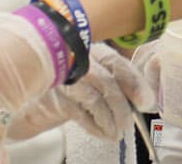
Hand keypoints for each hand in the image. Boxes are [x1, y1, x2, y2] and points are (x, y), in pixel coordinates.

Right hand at [4, 43, 152, 140]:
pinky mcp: (53, 97)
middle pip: (106, 81)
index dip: (134, 82)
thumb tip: (145, 99)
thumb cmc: (72, 84)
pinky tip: (103, 133)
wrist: (35, 95)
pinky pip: (80, 115)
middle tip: (130, 124)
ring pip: (95, 100)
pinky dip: (95, 126)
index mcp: (90, 48)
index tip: (146, 102)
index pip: (116, 62)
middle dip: (123, 107)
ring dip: (110, 121)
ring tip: (117, 132)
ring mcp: (63, 77)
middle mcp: (76, 58)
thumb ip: (116, 80)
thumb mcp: (94, 75)